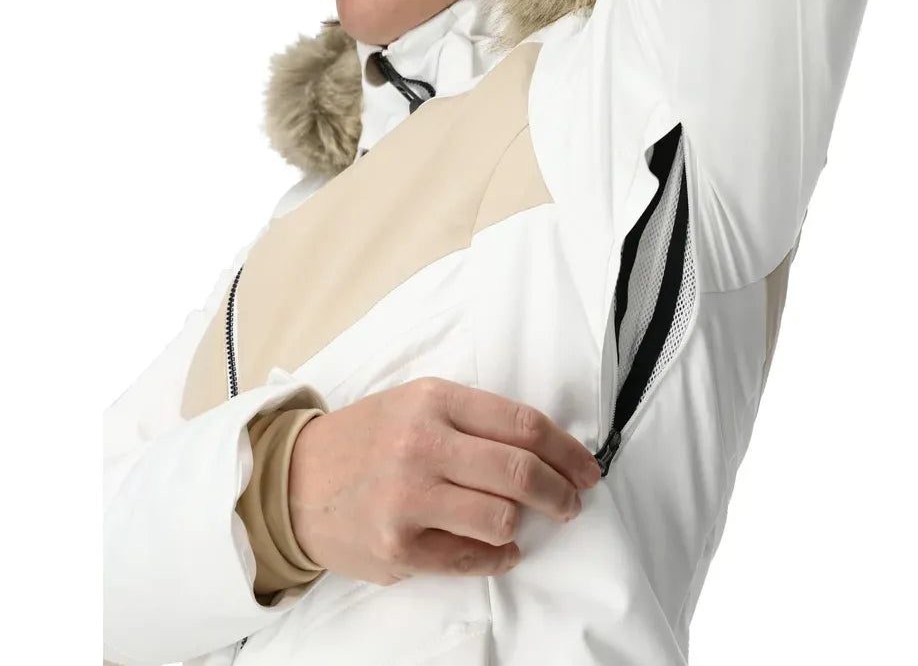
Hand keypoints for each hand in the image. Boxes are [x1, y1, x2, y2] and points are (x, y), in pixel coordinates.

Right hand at [288, 377, 602, 584]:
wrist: (294, 480)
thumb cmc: (367, 438)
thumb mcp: (415, 403)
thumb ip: (474, 419)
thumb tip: (544, 448)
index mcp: (434, 399)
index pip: (522, 423)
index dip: (567, 448)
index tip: (585, 466)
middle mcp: (422, 444)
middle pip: (520, 470)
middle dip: (561, 491)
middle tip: (572, 500)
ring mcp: (408, 498)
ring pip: (502, 516)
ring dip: (527, 523)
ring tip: (529, 521)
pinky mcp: (398, 546)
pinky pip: (471, 557)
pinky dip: (497, 555)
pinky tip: (500, 547)